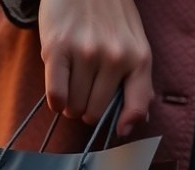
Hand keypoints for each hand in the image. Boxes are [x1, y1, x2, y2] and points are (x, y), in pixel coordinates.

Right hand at [38, 0, 153, 135]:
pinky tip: (58, 92)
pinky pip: (56, 95)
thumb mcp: (136, 44)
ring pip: (74, 106)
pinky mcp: (57, 48)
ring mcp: (86, 53)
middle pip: (95, 112)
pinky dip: (55, 101)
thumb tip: (136, 122)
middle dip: (87, 111)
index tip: (117, 129)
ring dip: (70, 105)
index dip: (125, 124)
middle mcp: (115, 57)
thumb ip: (139, 81)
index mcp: (139, 58)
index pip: (137, 106)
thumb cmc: (111, 16)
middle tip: (84, 96)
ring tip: (72, 88)